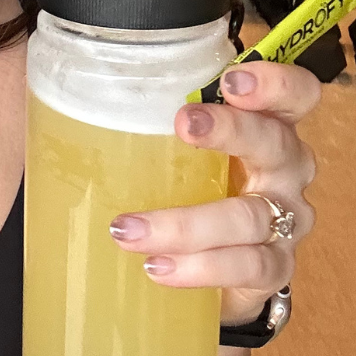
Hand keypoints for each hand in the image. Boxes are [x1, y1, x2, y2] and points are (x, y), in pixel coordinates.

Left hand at [108, 61, 319, 327]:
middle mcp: (284, 170)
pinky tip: (158, 268)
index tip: (232, 81)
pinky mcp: (274, 271)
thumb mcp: (168, 150)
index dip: (275, 81)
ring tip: (127, 229)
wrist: (208, 274)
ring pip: (250, 216)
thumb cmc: (184, 190)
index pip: (295, 94)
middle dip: (231, 131)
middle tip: (183, 125)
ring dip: (185, 222)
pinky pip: (247, 267)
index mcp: (265, 126)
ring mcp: (285, 223)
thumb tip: (59, 93)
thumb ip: (143, 120)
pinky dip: (199, 268)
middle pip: (277, 143)